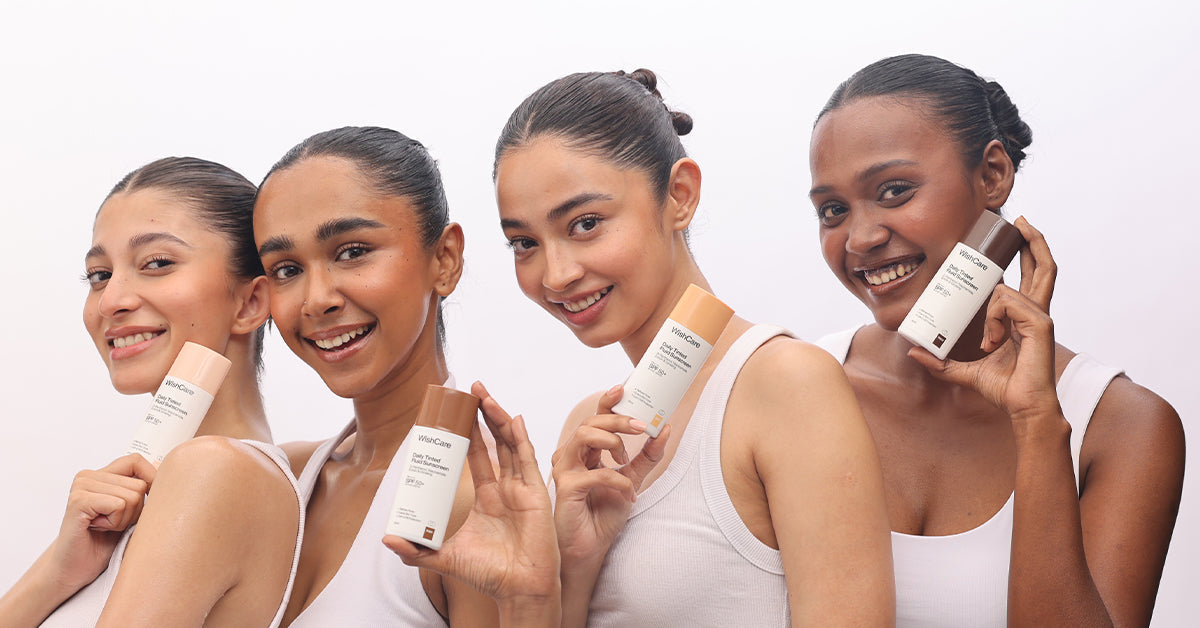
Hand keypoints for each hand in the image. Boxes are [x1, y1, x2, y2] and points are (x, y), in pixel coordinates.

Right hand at [46, 454, 155, 590]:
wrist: (75, 570)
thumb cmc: (102, 543)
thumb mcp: (130, 512)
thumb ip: (140, 488)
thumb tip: (160, 464)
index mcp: (100, 475)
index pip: (136, 460)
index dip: (150, 479)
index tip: (146, 502)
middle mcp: (88, 476)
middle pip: (140, 484)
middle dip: (135, 510)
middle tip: (112, 524)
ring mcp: (81, 486)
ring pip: (133, 496)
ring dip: (124, 519)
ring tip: (104, 527)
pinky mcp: (79, 501)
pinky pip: (119, 505)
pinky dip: (115, 523)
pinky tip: (98, 529)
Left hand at [384, 381, 558, 602]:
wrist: (518, 590)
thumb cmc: (488, 575)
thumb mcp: (445, 558)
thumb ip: (416, 551)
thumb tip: (386, 539)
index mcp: (485, 498)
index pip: (474, 457)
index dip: (465, 434)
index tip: (452, 414)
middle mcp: (504, 488)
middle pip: (494, 442)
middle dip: (482, 415)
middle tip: (468, 391)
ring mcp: (520, 489)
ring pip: (510, 444)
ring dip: (497, 417)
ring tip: (484, 395)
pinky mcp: (534, 493)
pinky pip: (528, 459)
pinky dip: (521, 438)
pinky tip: (514, 418)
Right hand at [550, 385, 669, 568]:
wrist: (591, 548)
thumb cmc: (603, 515)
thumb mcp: (632, 480)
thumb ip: (646, 456)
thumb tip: (665, 428)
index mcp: (585, 451)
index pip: (595, 419)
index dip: (607, 401)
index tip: (624, 388)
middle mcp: (571, 456)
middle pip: (591, 423)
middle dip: (618, 421)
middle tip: (642, 426)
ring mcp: (565, 470)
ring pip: (583, 436)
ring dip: (612, 441)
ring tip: (625, 459)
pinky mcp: (565, 487)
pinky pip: (594, 472)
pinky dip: (616, 480)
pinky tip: (628, 493)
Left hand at [910, 216, 1061, 422]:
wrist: (1022, 408)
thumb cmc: (1004, 388)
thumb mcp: (964, 371)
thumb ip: (941, 363)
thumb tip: (913, 352)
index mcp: (1025, 316)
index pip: (1031, 276)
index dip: (1025, 253)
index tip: (1012, 235)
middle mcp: (1036, 311)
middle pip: (1043, 266)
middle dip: (1034, 240)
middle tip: (1020, 221)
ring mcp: (1041, 316)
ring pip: (1006, 291)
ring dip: (990, 314)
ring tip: (990, 343)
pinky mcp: (1041, 324)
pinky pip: (1006, 305)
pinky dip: (994, 321)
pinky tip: (995, 343)